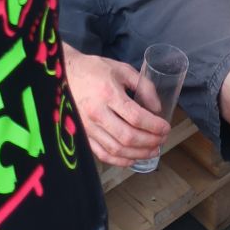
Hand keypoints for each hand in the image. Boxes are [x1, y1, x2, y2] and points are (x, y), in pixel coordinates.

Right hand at [64, 46, 169, 166]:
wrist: (63, 74)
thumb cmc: (94, 69)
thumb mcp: (122, 69)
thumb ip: (143, 86)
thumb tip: (157, 108)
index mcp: (108, 93)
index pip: (136, 117)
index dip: (154, 125)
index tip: (166, 127)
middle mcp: (97, 113)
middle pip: (128, 136)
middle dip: (150, 141)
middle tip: (163, 140)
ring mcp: (88, 127)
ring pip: (116, 149)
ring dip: (138, 154)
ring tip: (153, 151)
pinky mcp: (83, 135)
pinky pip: (102, 155)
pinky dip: (120, 160)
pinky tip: (132, 158)